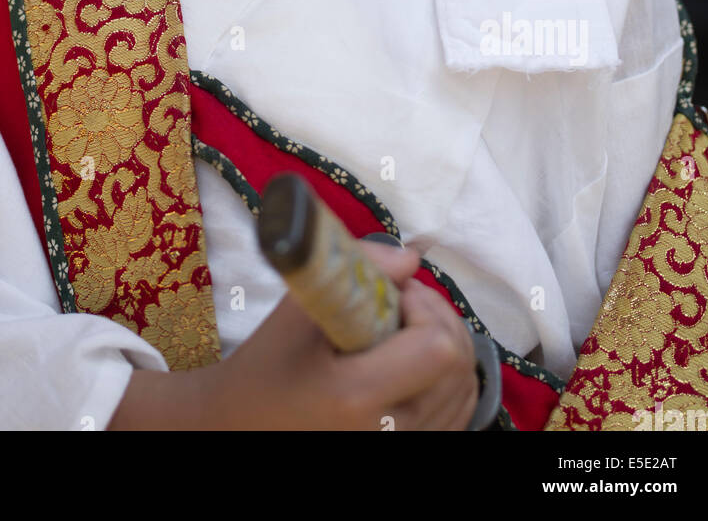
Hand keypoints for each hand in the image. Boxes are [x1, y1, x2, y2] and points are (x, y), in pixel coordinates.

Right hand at [207, 240, 479, 430]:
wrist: (242, 426)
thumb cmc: (263, 370)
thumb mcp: (294, 314)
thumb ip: (350, 273)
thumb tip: (410, 256)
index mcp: (357, 397)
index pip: (437, 347)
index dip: (425, 307)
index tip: (394, 292)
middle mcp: (390, 433)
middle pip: (458, 365)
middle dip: (437, 317)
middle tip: (400, 302)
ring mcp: (403, 449)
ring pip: (465, 387)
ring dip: (445, 344)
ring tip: (403, 329)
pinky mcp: (411, 452)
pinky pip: (458, 411)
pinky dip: (448, 376)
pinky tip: (414, 358)